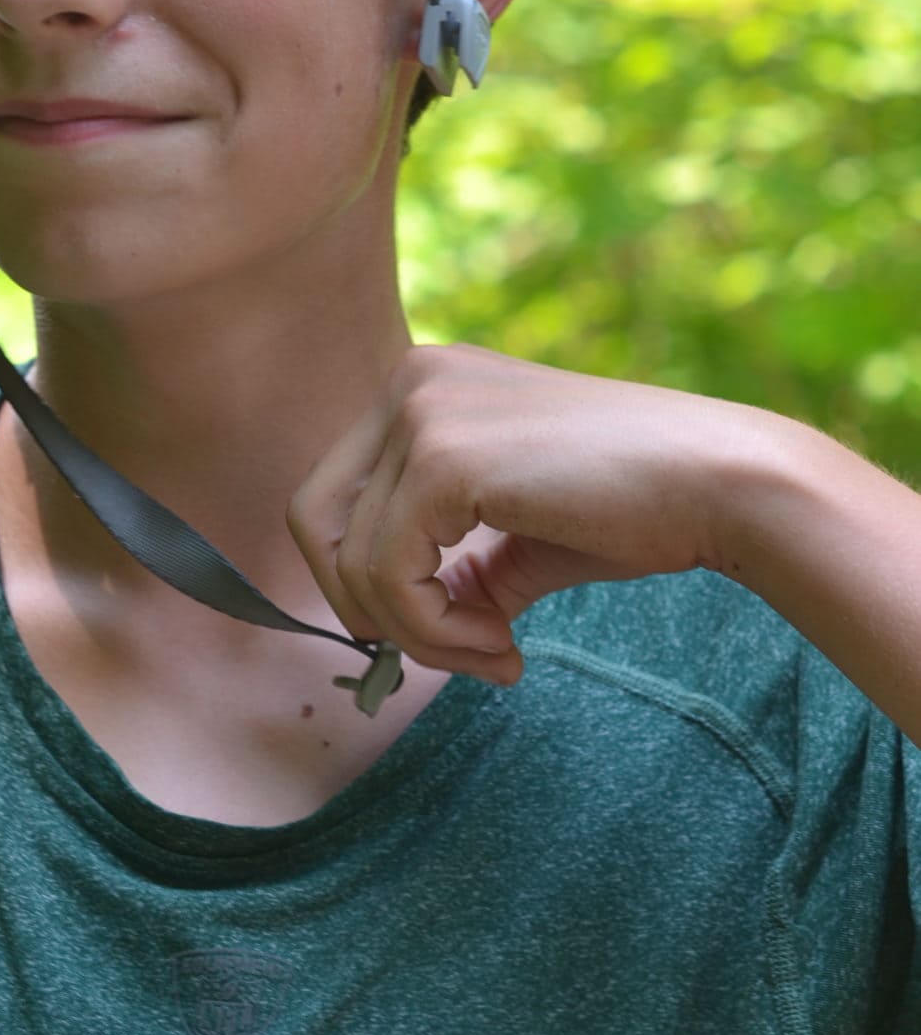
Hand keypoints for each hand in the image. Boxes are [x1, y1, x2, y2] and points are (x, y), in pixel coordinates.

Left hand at [287, 343, 744, 684]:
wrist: (720, 485)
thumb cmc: (634, 508)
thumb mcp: (514, 535)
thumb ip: (448, 563)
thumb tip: (389, 625)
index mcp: (423, 386)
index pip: (332, 496)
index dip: (362, 581)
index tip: (439, 629)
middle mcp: (410, 381)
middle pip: (314, 522)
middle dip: (369, 608)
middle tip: (451, 651)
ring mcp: (422, 412)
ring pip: (351, 563)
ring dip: (417, 635)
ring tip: (494, 652)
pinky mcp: (443, 459)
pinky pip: (390, 578)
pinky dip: (436, 632)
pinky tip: (503, 645)